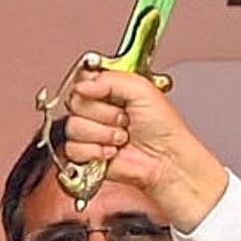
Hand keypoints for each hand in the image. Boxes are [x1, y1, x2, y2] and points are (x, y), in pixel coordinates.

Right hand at [58, 67, 230, 231]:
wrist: (167, 161)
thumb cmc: (164, 128)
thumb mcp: (142, 89)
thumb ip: (111, 78)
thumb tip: (83, 84)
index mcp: (109, 89)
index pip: (82, 80)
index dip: (92, 88)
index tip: (112, 96)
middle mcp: (97, 109)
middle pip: (75, 102)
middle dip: (103, 113)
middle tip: (124, 120)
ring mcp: (91, 132)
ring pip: (73, 126)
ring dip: (102, 134)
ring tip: (122, 138)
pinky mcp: (86, 154)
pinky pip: (73, 148)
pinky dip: (95, 151)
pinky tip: (112, 152)